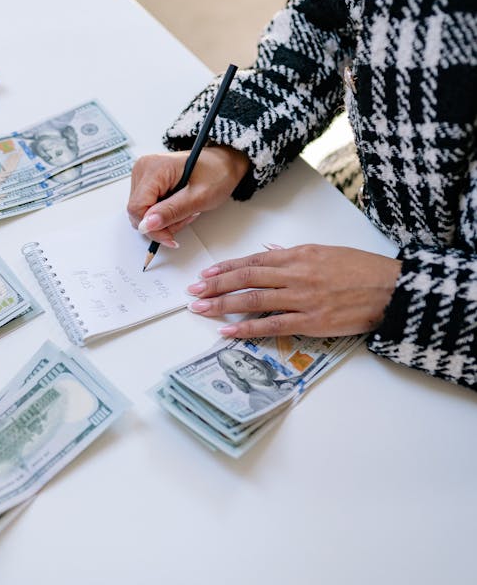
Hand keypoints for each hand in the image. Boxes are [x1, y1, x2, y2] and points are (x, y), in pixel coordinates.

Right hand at [127, 146, 249, 246]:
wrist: (223, 163)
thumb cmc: (217, 173)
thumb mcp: (198, 197)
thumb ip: (172, 211)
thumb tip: (148, 225)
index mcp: (154, 168)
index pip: (136, 208)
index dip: (152, 228)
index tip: (170, 237)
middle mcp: (143, 169)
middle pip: (137, 212)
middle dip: (161, 224)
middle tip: (186, 218)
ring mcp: (144, 175)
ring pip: (142, 212)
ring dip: (163, 220)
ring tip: (185, 211)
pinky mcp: (147, 182)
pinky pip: (147, 207)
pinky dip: (163, 214)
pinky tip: (179, 208)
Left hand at [186, 245, 401, 337]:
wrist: (391, 289)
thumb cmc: (362, 270)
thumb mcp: (325, 252)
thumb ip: (293, 255)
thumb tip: (268, 254)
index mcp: (299, 255)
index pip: (253, 261)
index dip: (226, 268)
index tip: (205, 274)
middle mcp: (296, 274)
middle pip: (246, 279)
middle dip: (215, 286)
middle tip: (192, 292)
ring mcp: (302, 298)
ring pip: (253, 301)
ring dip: (223, 306)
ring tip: (200, 310)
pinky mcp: (311, 321)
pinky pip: (272, 325)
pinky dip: (247, 329)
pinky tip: (228, 332)